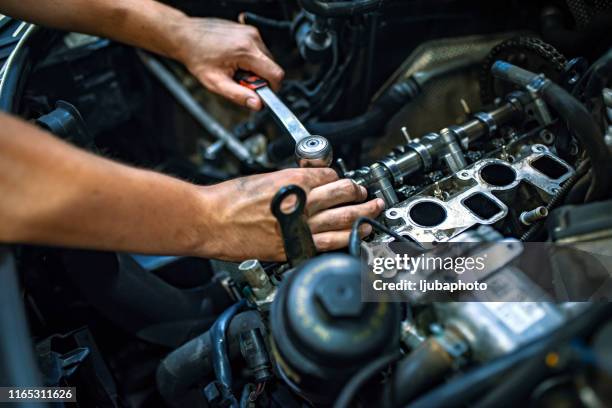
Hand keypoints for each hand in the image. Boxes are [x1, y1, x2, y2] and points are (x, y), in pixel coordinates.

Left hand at [173, 17, 283, 109]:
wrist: (186, 36)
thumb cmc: (197, 57)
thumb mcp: (216, 83)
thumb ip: (238, 95)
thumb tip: (257, 104)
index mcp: (246, 51)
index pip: (276, 74)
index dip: (272, 88)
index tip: (261, 93)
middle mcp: (252, 38)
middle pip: (272, 66)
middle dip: (259, 78)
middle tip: (240, 80)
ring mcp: (251, 32)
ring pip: (266, 59)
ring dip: (255, 68)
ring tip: (235, 68)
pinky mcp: (248, 30)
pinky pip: (259, 50)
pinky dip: (251, 59)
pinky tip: (235, 59)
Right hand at [200, 168, 384, 261]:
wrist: (210, 221)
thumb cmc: (229, 199)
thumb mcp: (263, 178)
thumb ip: (289, 181)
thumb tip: (307, 183)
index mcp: (294, 180)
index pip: (330, 176)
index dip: (338, 177)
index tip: (342, 181)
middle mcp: (302, 203)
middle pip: (345, 194)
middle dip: (360, 193)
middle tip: (367, 194)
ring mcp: (300, 227)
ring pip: (344, 220)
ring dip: (363, 215)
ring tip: (372, 212)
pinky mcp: (293, 248)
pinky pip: (328, 244)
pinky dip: (346, 239)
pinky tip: (356, 236)